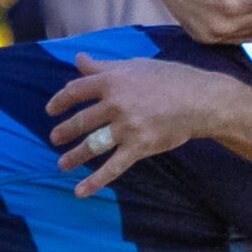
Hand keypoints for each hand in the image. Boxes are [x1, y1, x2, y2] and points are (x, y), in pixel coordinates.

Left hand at [45, 53, 240, 194]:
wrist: (200, 101)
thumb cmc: (170, 79)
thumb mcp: (135, 66)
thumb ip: (104, 66)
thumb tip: (79, 59)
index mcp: (112, 81)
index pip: (76, 91)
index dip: (60, 101)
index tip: (50, 110)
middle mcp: (116, 104)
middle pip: (81, 121)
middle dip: (64, 132)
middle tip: (55, 139)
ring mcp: (126, 127)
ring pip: (92, 144)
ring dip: (74, 157)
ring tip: (62, 164)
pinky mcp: (139, 147)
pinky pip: (112, 167)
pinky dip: (95, 181)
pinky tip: (80, 192)